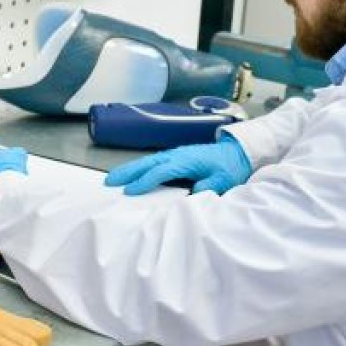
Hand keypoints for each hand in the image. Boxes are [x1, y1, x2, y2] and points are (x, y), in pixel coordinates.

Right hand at [104, 134, 250, 195]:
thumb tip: (190, 194)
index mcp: (186, 161)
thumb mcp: (223, 181)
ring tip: (112, 178)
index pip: (161, 172)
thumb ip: (206, 187)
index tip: (130, 192)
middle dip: (127, 172)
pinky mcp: (175, 156)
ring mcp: (174, 154)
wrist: (237, 151)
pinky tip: (131, 173)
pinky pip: (152, 161)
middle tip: (108, 181)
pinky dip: (139, 167)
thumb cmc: (229, 167)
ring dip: (129, 169)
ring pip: (147, 161)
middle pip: (147, 163)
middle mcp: (177, 155)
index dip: (145, 182)